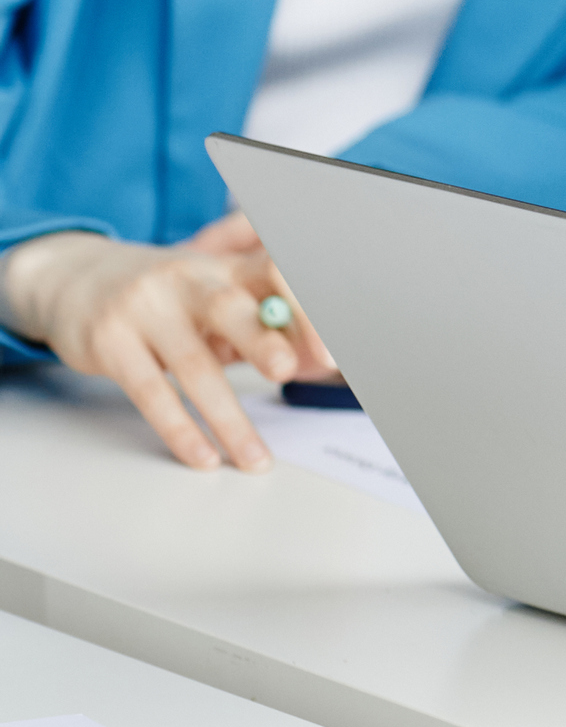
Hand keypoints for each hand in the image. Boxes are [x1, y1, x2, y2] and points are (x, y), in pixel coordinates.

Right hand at [5, 227, 318, 471]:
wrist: (75, 279)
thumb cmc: (169, 296)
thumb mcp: (216, 296)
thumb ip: (263, 324)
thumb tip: (318, 363)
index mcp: (227, 266)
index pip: (276, 274)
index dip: (306, 308)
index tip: (330, 352)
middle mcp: (188, 280)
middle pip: (232, 308)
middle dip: (263, 341)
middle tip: (288, 373)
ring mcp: (145, 308)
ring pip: (193, 365)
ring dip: (228, 418)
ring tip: (255, 459)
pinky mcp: (109, 341)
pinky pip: (149, 392)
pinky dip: (179, 429)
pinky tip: (202, 457)